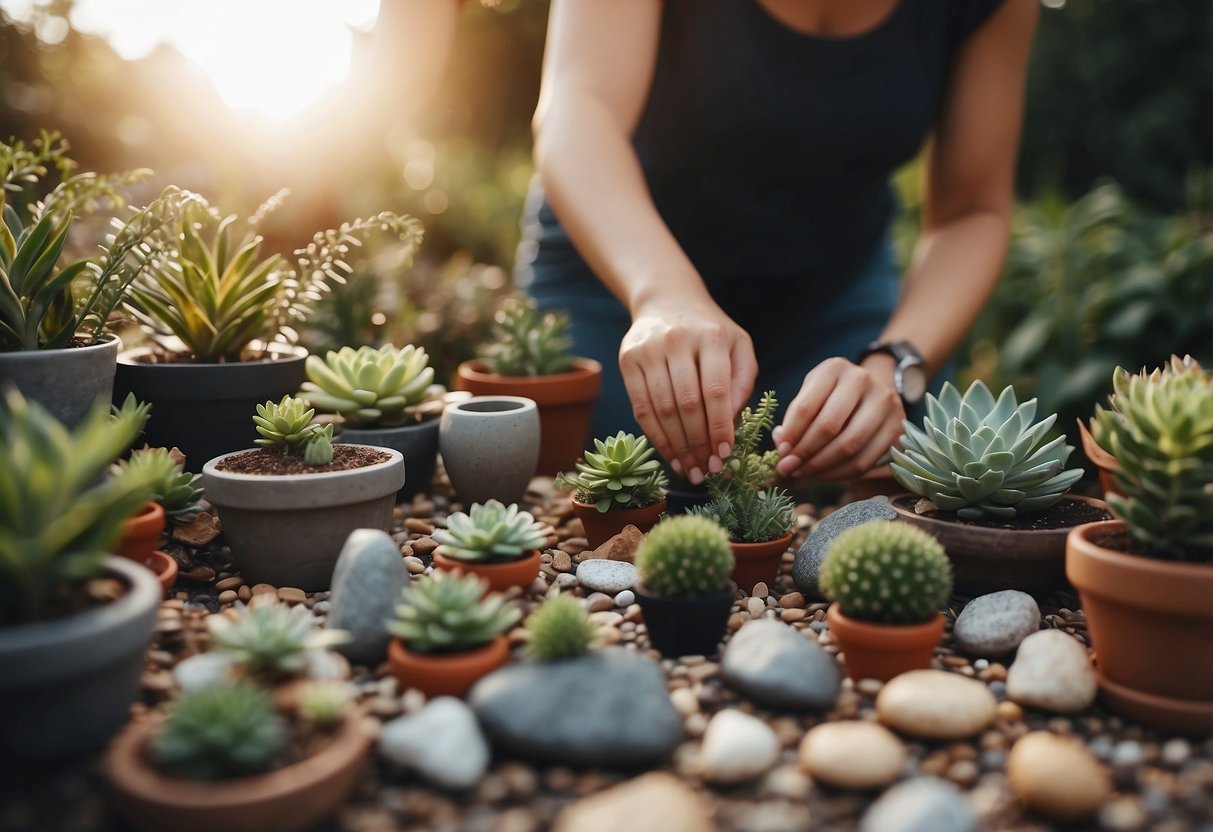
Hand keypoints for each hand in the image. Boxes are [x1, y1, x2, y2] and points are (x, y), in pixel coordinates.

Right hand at [619, 299, 757, 482]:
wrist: (667, 300)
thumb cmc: (710, 331)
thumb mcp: (738, 345)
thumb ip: (743, 380)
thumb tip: (732, 421)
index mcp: (711, 336)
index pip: (716, 391)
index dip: (720, 427)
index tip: (725, 455)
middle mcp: (677, 340)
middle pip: (687, 404)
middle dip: (698, 444)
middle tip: (707, 471)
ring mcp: (648, 349)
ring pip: (662, 409)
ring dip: (677, 446)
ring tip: (689, 470)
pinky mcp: (628, 359)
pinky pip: (641, 408)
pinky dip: (656, 438)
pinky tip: (670, 456)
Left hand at [772, 355, 905, 480]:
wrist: (874, 390)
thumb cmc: (833, 395)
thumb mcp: (811, 393)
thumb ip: (795, 417)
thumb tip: (783, 448)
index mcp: (834, 369)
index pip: (806, 406)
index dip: (791, 433)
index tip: (781, 451)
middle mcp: (862, 380)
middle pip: (829, 426)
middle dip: (805, 453)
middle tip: (788, 468)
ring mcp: (884, 403)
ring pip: (849, 446)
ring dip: (821, 467)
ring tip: (804, 473)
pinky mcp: (897, 427)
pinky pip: (866, 460)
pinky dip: (841, 474)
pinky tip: (824, 475)